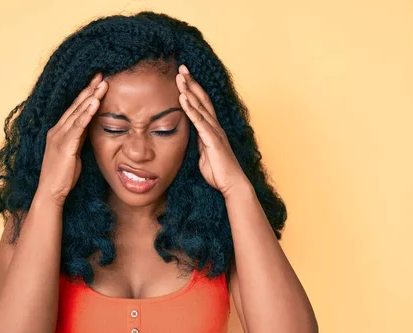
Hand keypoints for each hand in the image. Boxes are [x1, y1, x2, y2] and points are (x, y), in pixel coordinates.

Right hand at [37, 73, 108, 205]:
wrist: (50, 192)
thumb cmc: (63, 176)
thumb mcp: (74, 153)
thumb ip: (79, 139)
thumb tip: (89, 129)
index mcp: (59, 132)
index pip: (74, 109)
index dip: (86, 94)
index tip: (97, 82)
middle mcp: (57, 130)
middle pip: (76, 105)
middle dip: (89, 89)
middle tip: (101, 74)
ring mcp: (59, 136)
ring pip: (77, 112)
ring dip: (91, 96)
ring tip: (102, 83)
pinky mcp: (65, 145)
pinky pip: (78, 126)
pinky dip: (87, 112)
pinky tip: (95, 102)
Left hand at [175, 64, 248, 196]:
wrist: (232, 185)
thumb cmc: (219, 173)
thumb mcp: (204, 154)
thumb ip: (200, 143)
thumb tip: (193, 137)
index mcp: (212, 129)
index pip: (202, 104)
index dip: (193, 90)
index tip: (184, 77)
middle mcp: (215, 127)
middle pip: (202, 99)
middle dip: (191, 83)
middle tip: (182, 67)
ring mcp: (214, 132)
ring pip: (200, 106)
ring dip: (189, 91)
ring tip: (180, 77)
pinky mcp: (212, 140)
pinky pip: (200, 121)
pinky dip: (191, 109)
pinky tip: (183, 98)